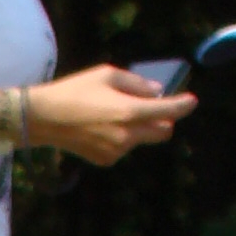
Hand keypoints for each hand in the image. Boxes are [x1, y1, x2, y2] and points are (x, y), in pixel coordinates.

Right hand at [30, 64, 193, 168]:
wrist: (44, 119)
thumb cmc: (75, 91)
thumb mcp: (108, 75)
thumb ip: (137, 84)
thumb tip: (156, 92)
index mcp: (130, 112)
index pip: (169, 111)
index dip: (184, 105)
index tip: (191, 101)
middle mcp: (127, 135)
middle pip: (163, 132)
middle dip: (164, 120)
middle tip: (155, 108)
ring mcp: (116, 151)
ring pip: (142, 139)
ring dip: (139, 128)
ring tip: (114, 114)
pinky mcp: (105, 160)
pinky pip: (124, 148)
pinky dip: (122, 138)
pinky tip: (102, 128)